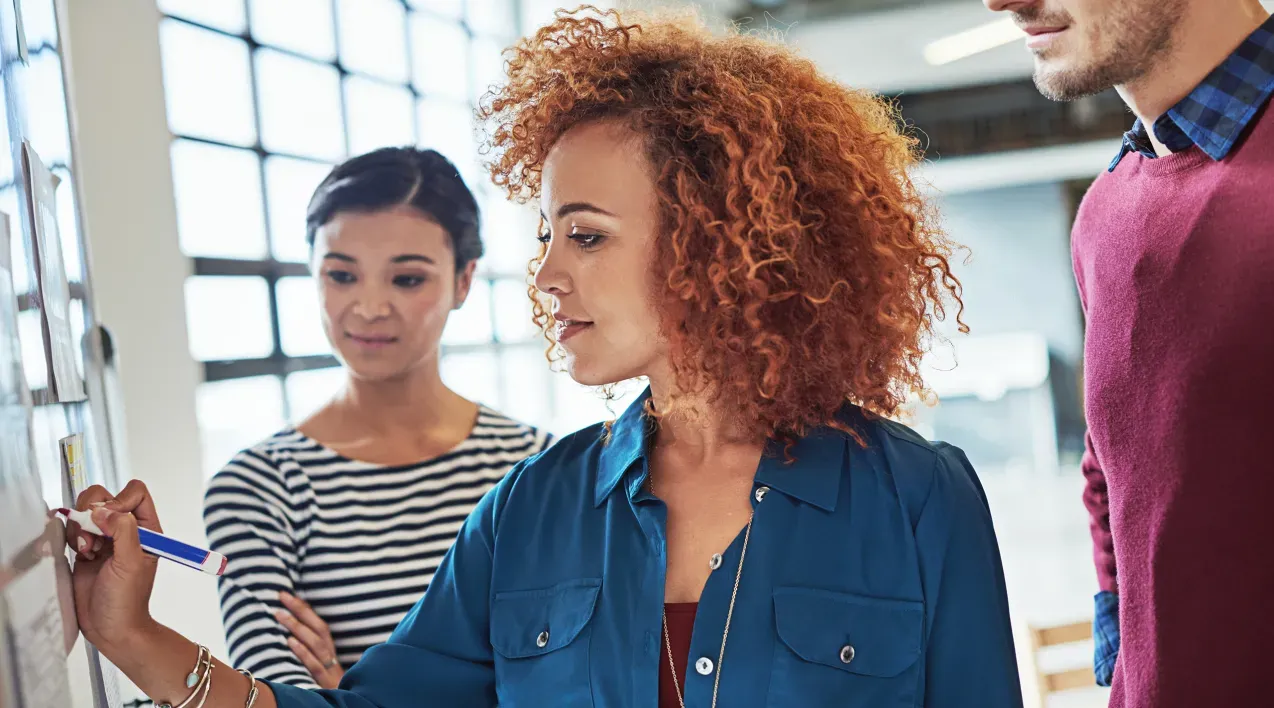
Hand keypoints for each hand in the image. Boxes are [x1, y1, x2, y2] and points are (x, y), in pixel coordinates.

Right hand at [65, 480, 161, 657]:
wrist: (111, 627)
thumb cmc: (128, 600)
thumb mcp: (131, 562)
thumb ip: (122, 531)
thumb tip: (105, 510)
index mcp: (146, 529)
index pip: (135, 493)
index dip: (120, 500)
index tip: (110, 519)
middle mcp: (125, 529)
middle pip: (105, 497)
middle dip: (94, 512)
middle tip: (94, 537)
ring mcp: (104, 538)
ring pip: (86, 511)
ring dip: (81, 527)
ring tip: (87, 550)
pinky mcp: (85, 548)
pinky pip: (74, 529)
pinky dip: (72, 537)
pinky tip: (81, 554)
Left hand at [277, 591, 343, 688]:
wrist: (348, 705)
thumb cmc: (331, 689)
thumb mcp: (324, 670)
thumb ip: (312, 655)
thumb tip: (289, 639)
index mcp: (331, 652)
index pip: (320, 625)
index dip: (305, 609)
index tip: (288, 595)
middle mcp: (331, 656)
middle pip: (318, 628)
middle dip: (300, 610)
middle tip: (282, 595)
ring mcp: (329, 669)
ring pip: (315, 643)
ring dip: (297, 627)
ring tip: (280, 614)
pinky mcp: (325, 682)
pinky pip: (314, 664)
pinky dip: (303, 651)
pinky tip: (289, 641)